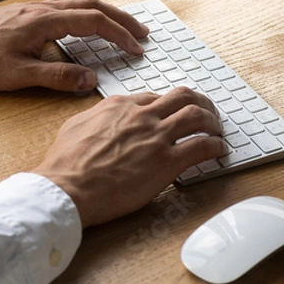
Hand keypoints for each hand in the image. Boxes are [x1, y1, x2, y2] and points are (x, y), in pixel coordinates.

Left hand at [0, 0, 147, 90]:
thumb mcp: (18, 75)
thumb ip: (57, 77)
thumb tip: (90, 79)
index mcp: (44, 22)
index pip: (93, 22)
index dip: (119, 35)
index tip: (136, 48)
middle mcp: (43, 10)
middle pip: (92, 6)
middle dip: (121, 19)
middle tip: (141, 33)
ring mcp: (35, 9)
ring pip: (80, 3)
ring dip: (105, 14)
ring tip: (122, 28)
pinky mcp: (28, 14)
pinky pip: (66, 7)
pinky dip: (87, 14)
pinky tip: (87, 26)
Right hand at [32, 87, 226, 227]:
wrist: (67, 187)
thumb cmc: (65, 163)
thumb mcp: (76, 126)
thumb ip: (96, 117)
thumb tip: (102, 118)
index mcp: (119, 106)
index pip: (154, 97)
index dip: (169, 105)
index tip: (174, 113)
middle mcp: (141, 115)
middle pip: (182, 96)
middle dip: (200, 102)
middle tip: (207, 112)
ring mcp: (155, 136)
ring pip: (197, 114)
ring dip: (213, 120)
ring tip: (217, 129)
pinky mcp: (166, 161)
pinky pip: (201, 146)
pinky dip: (215, 146)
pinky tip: (218, 150)